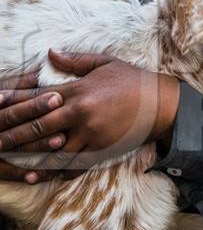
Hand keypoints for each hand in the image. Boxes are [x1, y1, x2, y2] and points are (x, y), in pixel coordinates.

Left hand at [0, 50, 179, 183]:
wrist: (160, 104)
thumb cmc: (132, 80)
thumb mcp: (105, 62)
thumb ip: (75, 61)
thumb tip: (50, 53)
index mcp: (78, 89)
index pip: (38, 96)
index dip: (13, 101)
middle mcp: (80, 113)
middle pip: (37, 125)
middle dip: (11, 132)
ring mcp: (89, 134)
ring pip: (50, 148)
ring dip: (26, 155)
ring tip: (5, 159)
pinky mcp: (99, 150)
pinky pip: (71, 164)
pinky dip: (51, 171)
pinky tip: (35, 175)